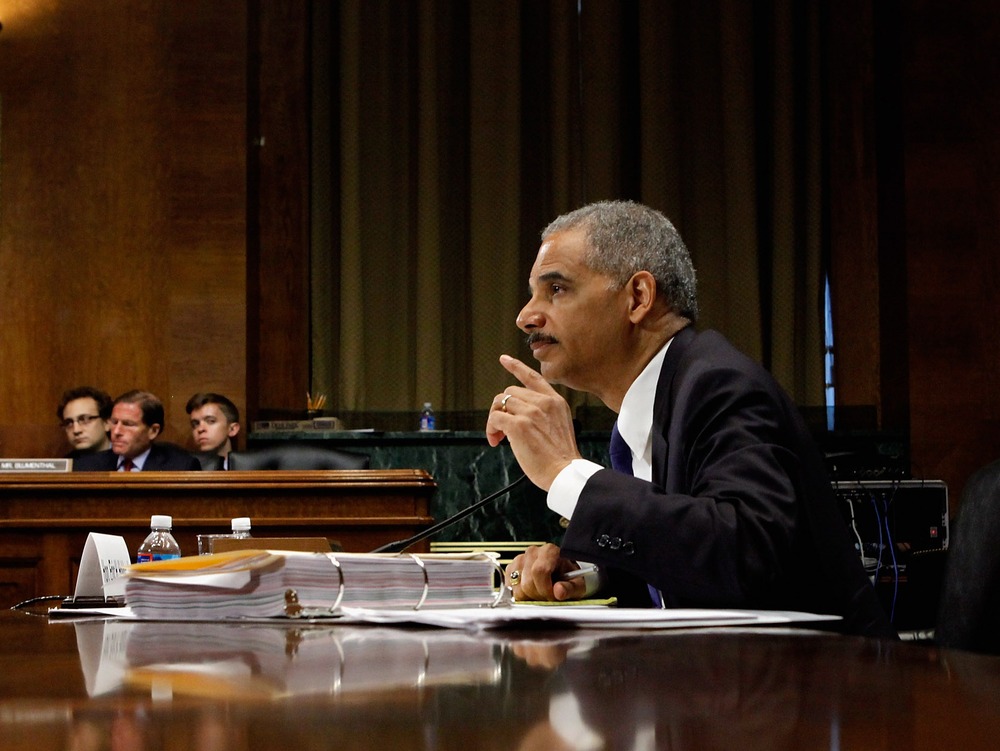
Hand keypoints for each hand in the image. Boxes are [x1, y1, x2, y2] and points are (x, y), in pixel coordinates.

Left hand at [486, 355, 581, 489]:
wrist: (564, 472)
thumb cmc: (560, 457)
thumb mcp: (559, 425)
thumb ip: (542, 414)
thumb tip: (514, 414)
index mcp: (555, 401)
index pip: (533, 377)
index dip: (516, 366)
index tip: (504, 359)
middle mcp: (544, 402)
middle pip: (509, 392)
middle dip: (501, 409)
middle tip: (501, 430)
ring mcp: (531, 412)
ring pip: (500, 403)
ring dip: (494, 420)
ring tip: (498, 437)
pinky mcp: (519, 425)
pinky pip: (495, 418)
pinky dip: (491, 429)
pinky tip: (496, 441)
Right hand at [505, 543, 587, 601]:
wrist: (562, 575)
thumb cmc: (570, 579)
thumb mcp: (577, 585)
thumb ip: (570, 588)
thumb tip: (559, 591)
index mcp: (550, 551)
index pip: (540, 570)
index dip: (545, 588)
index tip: (553, 596)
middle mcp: (533, 552)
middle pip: (528, 582)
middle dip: (539, 595)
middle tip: (549, 596)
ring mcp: (520, 559)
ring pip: (517, 587)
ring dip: (529, 596)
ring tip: (541, 593)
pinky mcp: (511, 569)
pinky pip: (510, 588)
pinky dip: (520, 595)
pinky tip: (532, 591)